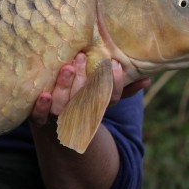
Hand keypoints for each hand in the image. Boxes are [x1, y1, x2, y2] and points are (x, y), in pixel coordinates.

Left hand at [29, 53, 149, 125]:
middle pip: (85, 100)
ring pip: (63, 106)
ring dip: (65, 87)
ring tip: (67, 68)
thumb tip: (147, 79)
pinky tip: (45, 94)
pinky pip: (40, 116)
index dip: (114, 83)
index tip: (115, 64)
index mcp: (96, 108)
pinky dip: (42, 106)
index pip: (110, 98)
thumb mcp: (103, 96)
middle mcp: (78, 114)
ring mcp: (59, 118)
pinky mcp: (40, 118)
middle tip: (82, 57)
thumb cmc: (83, 102)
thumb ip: (122, 88)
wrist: (57, 131)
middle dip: (85, 80)